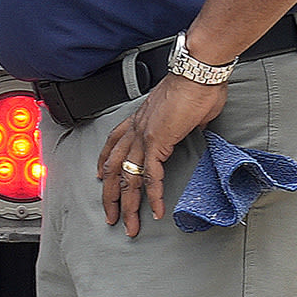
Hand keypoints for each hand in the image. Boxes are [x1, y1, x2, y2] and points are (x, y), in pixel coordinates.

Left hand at [96, 68, 227, 238]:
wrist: (197, 72)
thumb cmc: (196, 86)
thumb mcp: (186, 111)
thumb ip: (185, 123)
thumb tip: (193, 127)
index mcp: (140, 119)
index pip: (113, 143)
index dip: (104, 162)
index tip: (100, 177)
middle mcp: (136, 128)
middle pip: (114, 167)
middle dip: (111, 195)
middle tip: (111, 216)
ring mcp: (144, 135)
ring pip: (129, 177)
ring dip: (129, 204)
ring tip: (130, 224)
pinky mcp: (158, 141)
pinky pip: (151, 175)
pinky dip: (153, 195)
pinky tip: (155, 210)